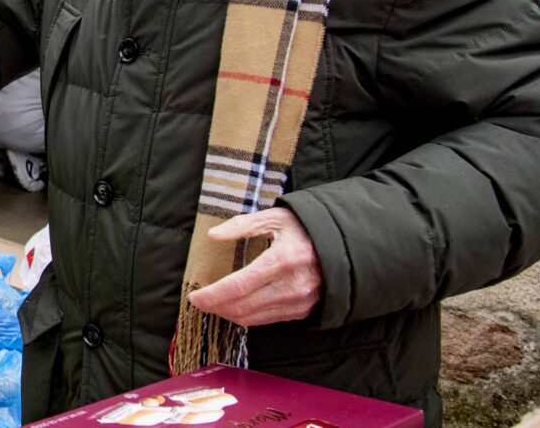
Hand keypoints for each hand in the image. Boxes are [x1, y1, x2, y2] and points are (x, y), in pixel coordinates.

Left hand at [186, 208, 322, 326]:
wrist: (345, 247)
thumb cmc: (306, 229)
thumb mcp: (275, 218)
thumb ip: (242, 226)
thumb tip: (213, 235)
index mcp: (281, 261)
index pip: (237, 286)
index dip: (212, 295)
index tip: (194, 296)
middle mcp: (290, 286)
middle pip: (241, 307)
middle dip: (215, 307)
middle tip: (199, 301)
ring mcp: (298, 302)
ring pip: (252, 318)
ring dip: (228, 314)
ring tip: (213, 305)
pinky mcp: (302, 311)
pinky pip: (266, 320)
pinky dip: (246, 317)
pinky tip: (235, 307)